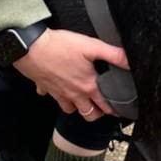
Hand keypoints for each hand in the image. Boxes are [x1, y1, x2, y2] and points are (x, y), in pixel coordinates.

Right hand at [13, 28, 127, 119]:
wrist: (31, 47)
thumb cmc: (60, 46)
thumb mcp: (91, 46)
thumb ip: (113, 54)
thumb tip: (130, 61)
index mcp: (87, 85)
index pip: (104, 105)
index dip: (113, 109)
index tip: (118, 111)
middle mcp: (73, 93)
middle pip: (88, 114)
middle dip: (96, 114)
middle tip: (100, 109)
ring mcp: (58, 93)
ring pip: (69, 109)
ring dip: (75, 107)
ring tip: (81, 101)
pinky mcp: (44, 87)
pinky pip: (50, 96)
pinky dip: (53, 94)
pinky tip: (55, 86)